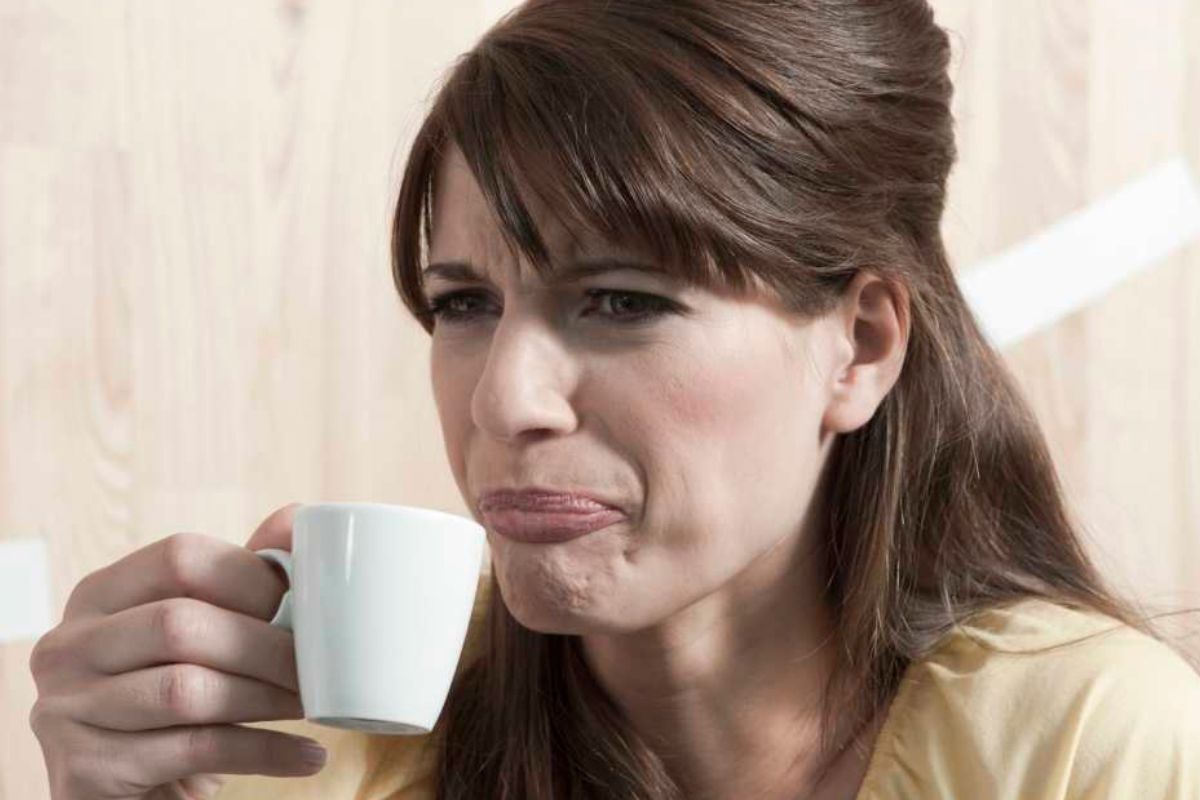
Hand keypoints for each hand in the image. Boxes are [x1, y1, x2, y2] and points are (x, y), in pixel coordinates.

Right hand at [28, 503, 327, 798]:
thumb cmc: (174, 697)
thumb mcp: (196, 633)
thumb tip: (298, 518)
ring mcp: (66, 711)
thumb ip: (239, 579)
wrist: (130, 792)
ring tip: (315, 706)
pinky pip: (196, 750)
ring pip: (186, 690)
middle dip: (266, 645)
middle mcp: (68, 646)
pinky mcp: (86, 771)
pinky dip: (265, 751)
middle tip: (318, 666)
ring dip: (267, 698)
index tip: (305, 607)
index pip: (179, 557)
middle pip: (181, 624)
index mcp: (98, 595)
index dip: (252, 577)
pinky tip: (307, 755)